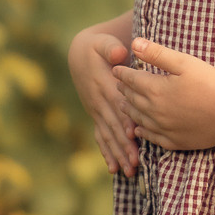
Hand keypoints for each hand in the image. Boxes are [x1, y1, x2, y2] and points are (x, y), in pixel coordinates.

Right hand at [68, 28, 138, 174]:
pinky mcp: (96, 116)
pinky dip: (107, 153)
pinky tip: (114, 170)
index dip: (124, 120)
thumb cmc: (97, 47)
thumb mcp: (102, 42)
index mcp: (104, 85)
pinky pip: (100, 136)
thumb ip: (111, 47)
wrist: (79, 54)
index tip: (133, 135)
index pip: (116, 106)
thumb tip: (118, 54)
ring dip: (118, 154)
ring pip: (108, 136)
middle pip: (114, 126)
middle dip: (124, 145)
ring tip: (129, 171)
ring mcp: (96, 111)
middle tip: (135, 163)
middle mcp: (99, 102)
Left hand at [111, 38, 214, 150]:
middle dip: (123, 91)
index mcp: (155, 90)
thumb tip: (134, 43)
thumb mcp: (183, 62)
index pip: (131, 80)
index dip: (122, 74)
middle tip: (118, 86)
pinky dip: (141, 133)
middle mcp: (154, 111)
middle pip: (132, 100)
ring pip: (138, 119)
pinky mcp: (174, 141)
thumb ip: (157, 53)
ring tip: (123, 105)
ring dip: (128, 111)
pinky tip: (138, 130)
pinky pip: (151, 138)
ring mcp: (163, 129)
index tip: (115, 69)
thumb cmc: (210, 83)